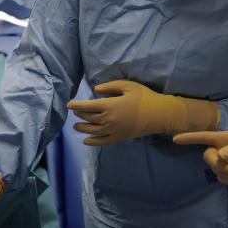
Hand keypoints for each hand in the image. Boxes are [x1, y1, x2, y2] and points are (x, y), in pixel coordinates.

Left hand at [67, 80, 216, 145]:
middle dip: (79, 115)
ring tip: (76, 126)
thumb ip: (110, 86)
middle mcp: (108, 120)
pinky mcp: (119, 138)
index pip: (87, 106)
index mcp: (109, 105)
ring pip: (92, 131)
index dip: (76, 105)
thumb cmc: (144, 97)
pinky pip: (102, 142)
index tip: (69, 104)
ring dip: (82, 128)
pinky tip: (86, 141)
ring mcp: (113, 131)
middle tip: (75, 112)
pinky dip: (92, 142)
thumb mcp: (128, 85)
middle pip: (88, 118)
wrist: (159, 115)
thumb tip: (96, 90)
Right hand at [173, 130, 227, 183]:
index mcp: (224, 138)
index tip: (175, 139)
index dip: (189, 138)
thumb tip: (220, 157)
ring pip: (215, 170)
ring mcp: (224, 161)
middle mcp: (221, 148)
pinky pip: (222, 179)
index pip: (204, 137)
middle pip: (207, 158)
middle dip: (219, 166)